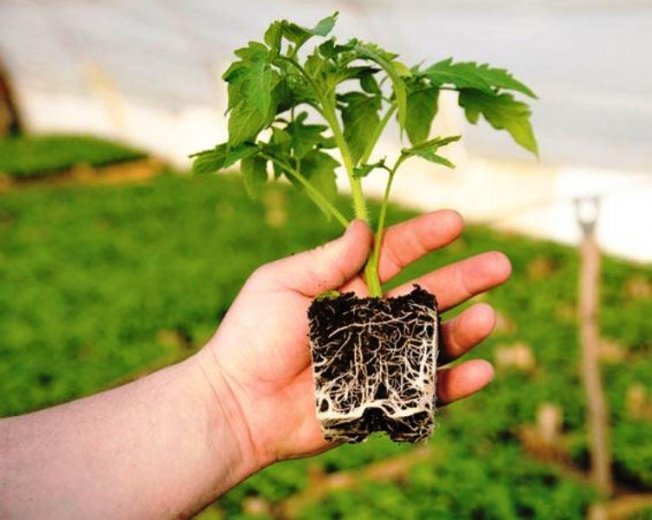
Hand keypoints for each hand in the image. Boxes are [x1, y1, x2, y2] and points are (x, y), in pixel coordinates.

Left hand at [198, 210, 510, 467]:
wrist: (238, 405)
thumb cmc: (251, 338)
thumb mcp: (282, 284)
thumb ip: (326, 259)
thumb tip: (363, 226)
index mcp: (347, 285)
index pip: (395, 253)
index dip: (426, 237)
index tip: (457, 221)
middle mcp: (370, 319)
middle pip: (427, 294)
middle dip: (465, 279)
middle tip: (502, 265)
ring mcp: (380, 359)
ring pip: (433, 341)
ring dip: (464, 331)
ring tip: (489, 319)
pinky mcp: (382, 398)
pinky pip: (426, 390)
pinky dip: (455, 383)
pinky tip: (480, 371)